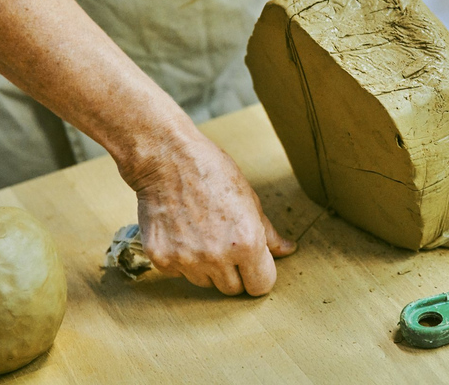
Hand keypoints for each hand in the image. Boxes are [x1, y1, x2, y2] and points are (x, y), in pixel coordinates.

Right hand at [125, 134, 296, 295]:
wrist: (167, 159)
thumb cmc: (212, 172)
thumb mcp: (249, 199)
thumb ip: (268, 232)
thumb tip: (287, 250)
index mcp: (247, 243)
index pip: (261, 286)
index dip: (259, 274)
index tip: (253, 263)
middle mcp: (217, 257)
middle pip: (232, 289)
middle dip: (233, 272)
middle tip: (224, 242)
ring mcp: (187, 260)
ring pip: (204, 283)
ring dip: (206, 267)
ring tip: (201, 233)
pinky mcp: (162, 259)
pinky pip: (179, 274)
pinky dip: (181, 260)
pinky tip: (181, 232)